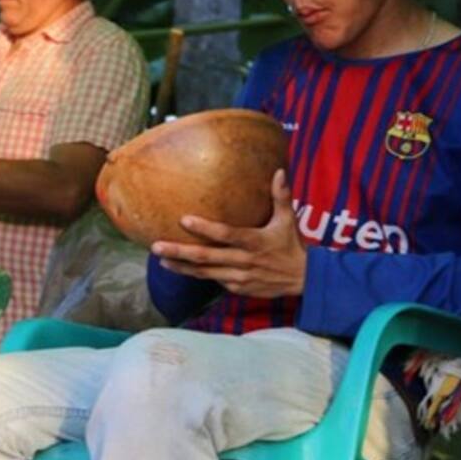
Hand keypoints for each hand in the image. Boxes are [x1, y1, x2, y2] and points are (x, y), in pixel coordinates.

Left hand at [150, 169, 306, 297]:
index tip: (184, 220)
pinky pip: (213, 281)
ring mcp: (239, 277)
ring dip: (181, 266)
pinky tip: (180, 268)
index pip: (226, 234)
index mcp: (254, 242)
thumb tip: (278, 171)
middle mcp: (244, 261)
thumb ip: (280, 196)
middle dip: (180, 251)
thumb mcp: (288, 220)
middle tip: (157, 246)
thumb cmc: (291, 245)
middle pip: (206, 257)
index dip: (205, 228)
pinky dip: (196, 275)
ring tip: (161, 259)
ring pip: (204, 273)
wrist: (303, 279)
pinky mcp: (238, 288)